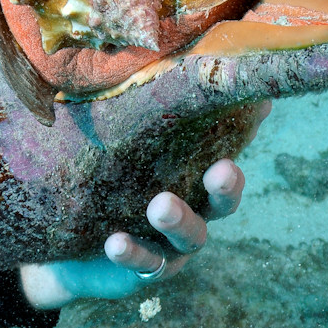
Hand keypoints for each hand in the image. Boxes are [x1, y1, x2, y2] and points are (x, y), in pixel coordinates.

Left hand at [20, 101, 268, 308]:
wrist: (70, 245)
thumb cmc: (105, 180)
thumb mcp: (122, 147)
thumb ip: (145, 115)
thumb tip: (170, 58)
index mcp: (192, 176)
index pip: (226, 155)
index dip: (244, 132)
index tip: (257, 113)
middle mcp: (194, 210)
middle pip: (223, 202)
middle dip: (225, 186)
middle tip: (222, 168)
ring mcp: (171, 244)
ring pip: (189, 236)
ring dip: (178, 219)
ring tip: (159, 204)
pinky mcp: (144, 269)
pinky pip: (145, 264)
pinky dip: (133, 253)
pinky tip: (115, 240)